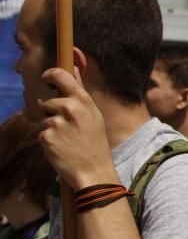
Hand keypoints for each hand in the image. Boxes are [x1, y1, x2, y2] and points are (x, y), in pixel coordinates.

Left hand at [37, 67, 118, 189]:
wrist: (93, 169)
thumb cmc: (95, 141)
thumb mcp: (93, 114)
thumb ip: (80, 92)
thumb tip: (73, 69)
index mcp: (82, 99)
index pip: (60, 75)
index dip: (50, 74)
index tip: (47, 78)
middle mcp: (69, 108)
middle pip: (47, 101)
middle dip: (51, 111)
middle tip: (65, 124)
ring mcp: (56, 122)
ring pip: (44, 118)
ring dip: (51, 126)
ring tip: (66, 137)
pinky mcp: (46, 136)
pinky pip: (41, 132)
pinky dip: (49, 139)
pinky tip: (62, 146)